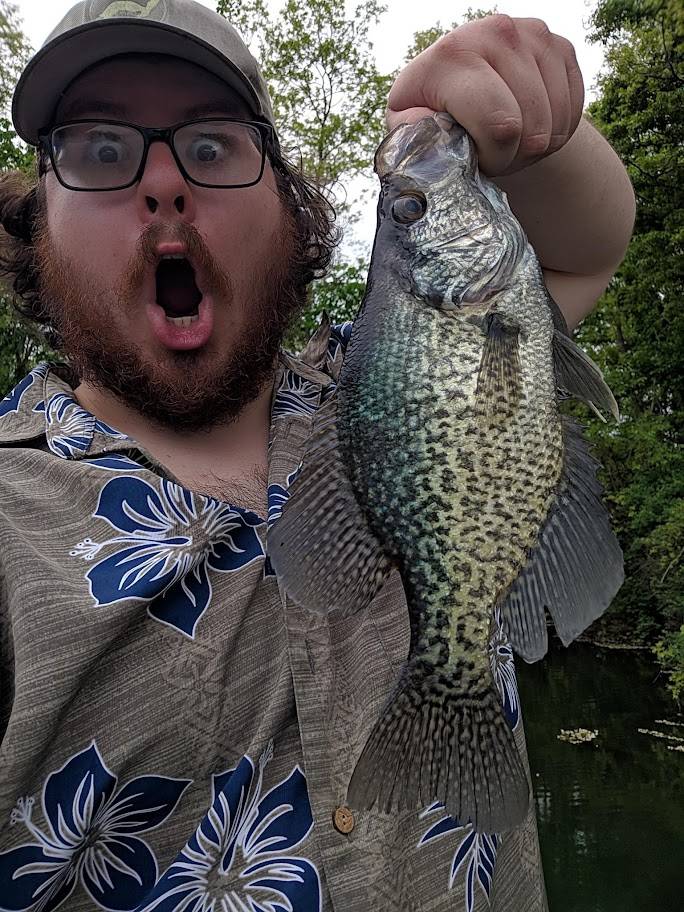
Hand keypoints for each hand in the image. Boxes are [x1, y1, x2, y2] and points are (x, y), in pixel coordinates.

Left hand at [386, 15, 583, 176]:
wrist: (464, 90)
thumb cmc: (432, 115)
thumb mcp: (409, 126)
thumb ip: (412, 132)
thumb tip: (426, 128)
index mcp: (453, 54)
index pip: (500, 125)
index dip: (495, 158)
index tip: (477, 158)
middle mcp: (496, 33)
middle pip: (533, 129)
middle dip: (514, 156)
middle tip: (491, 152)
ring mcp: (534, 35)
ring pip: (555, 124)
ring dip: (534, 148)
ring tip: (507, 141)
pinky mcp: (561, 46)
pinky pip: (573, 113)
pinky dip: (555, 134)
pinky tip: (528, 128)